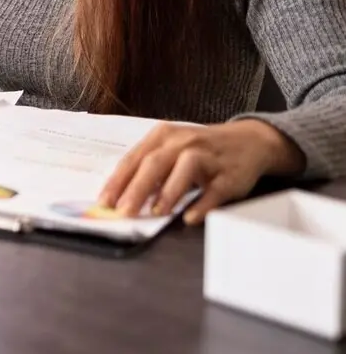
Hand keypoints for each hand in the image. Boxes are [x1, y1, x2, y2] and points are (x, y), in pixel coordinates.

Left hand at [98, 120, 306, 224]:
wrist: (249, 141)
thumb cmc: (200, 149)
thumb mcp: (171, 150)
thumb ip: (148, 169)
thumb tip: (120, 196)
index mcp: (163, 136)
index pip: (134, 159)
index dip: (118, 181)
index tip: (104, 202)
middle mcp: (184, 141)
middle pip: (155, 163)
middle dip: (137, 188)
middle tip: (123, 211)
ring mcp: (209, 156)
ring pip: (186, 168)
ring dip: (169, 191)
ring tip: (156, 212)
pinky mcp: (230, 174)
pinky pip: (216, 189)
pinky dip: (203, 204)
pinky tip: (190, 217)